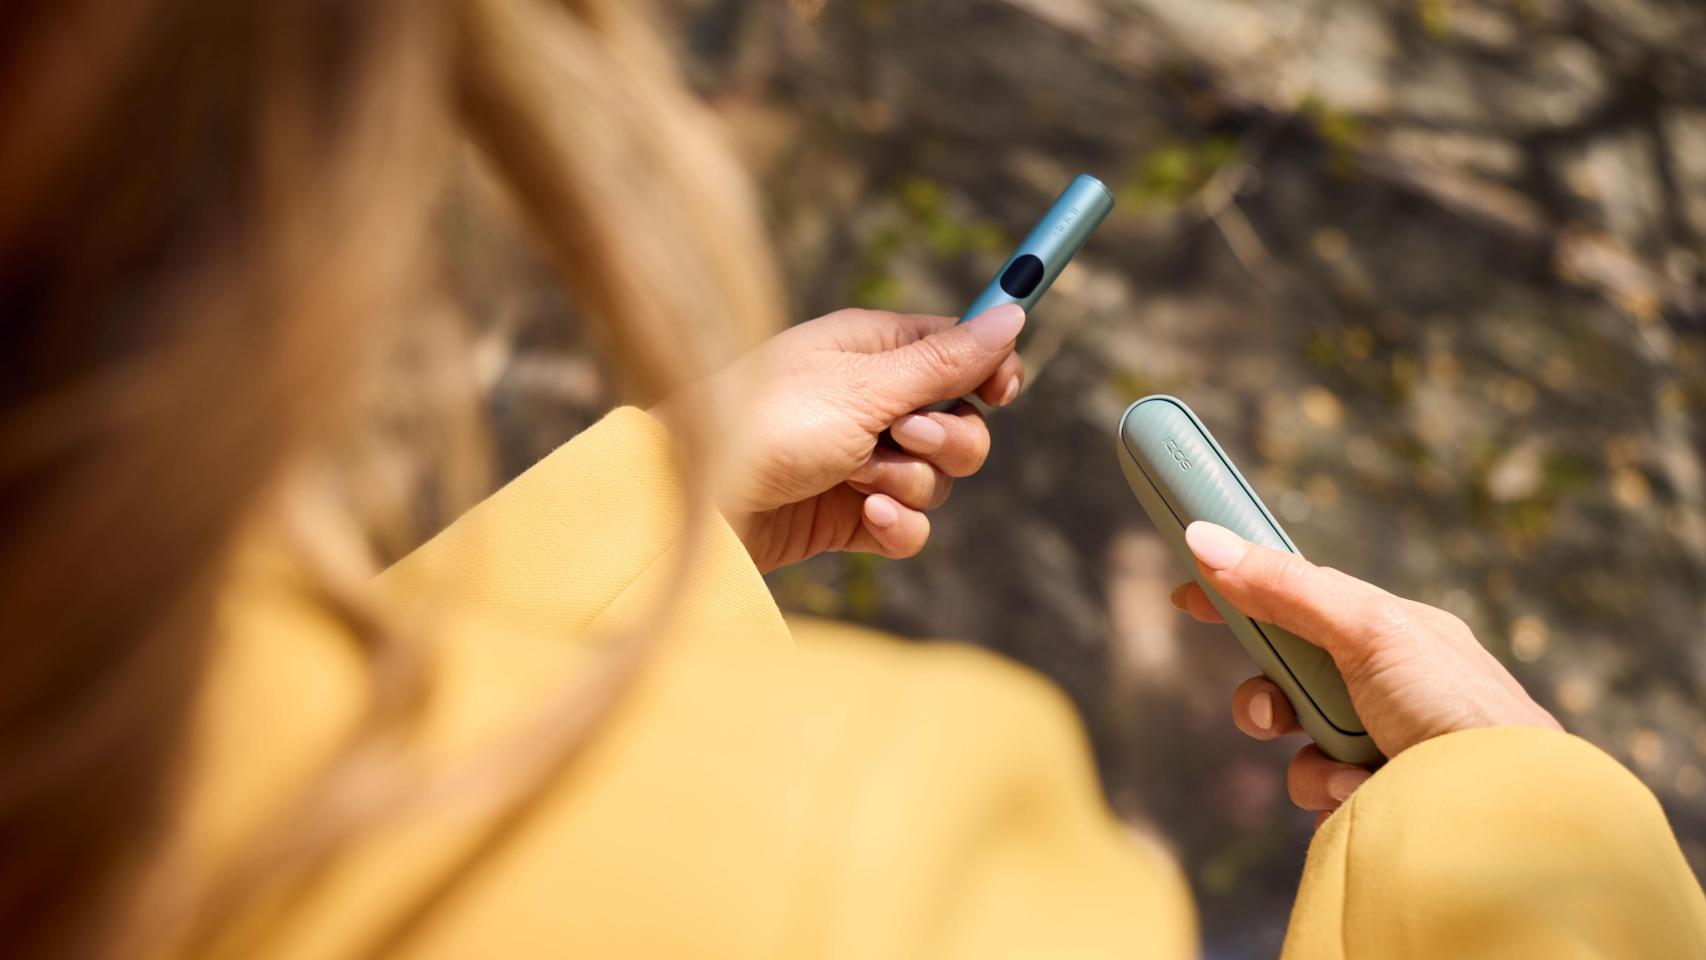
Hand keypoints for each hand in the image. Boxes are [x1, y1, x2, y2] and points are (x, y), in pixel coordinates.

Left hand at [658, 305, 1025, 571]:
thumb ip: (943, 362)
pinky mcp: (849, 515)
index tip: (1001, 391)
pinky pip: (909, 522)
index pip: (957, 350)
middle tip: (902, 436)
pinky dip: (896, 524)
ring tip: (856, 479)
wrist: (692, 504)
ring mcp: (860, 459)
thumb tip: (1013, 315)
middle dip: (947, 438)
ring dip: (908, 481)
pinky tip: (866, 517)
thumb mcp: (862, 387)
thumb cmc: (764, 425)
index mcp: (871, 349)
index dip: (987, 370)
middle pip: (960, 420)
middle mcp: (870, 400)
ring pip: (937, 477)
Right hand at [1170, 521, 1560, 821]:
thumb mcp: (1367, 629)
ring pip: (1299, 743)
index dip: (1241, 594)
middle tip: (1269, 716)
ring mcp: (1386, 745)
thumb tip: (1201, 538)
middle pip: (1289, 677)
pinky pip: (1321, 791)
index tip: (1185, 597)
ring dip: (1308, 759)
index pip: (1300, 599)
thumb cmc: (1456, 707)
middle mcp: (1390, 686)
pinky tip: (1371, 798)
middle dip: (1269, 699)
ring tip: (1346, 772)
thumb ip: (1285, 587)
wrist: (1512, 812)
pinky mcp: (1383, 798)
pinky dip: (1334, 794)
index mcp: (1394, 634)